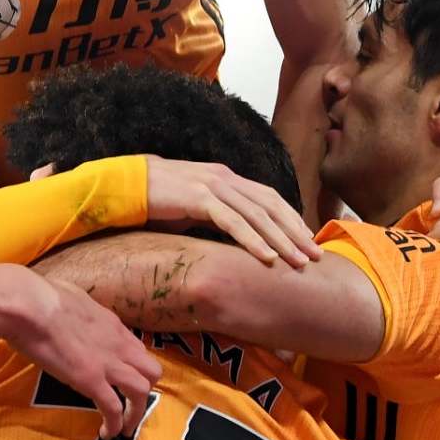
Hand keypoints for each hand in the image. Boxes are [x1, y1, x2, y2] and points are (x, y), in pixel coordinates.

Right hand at [2, 273, 161, 439]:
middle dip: (145, 389)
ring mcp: (107, 363)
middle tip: (128, 403)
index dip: (133, 367)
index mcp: (111, 324)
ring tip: (124, 428)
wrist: (28, 306)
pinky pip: (113, 408)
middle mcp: (117, 344)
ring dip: (136, 413)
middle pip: (152, 371)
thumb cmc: (39, 296)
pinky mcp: (91, 381)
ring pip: (142, 392)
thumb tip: (71, 310)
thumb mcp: (71, 297)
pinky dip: (114, 424)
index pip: (137, 349)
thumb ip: (79, 310)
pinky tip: (106, 434)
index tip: (121, 378)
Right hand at [145, 158, 320, 267]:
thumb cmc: (156, 201)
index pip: (268, 198)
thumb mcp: (193, 208)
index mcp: (226, 178)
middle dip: (295, 231)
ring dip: (281, 240)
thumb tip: (235, 241)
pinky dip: (253, 240)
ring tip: (298, 261)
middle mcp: (225, 178)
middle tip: (314, 256)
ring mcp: (212, 186)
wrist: (124, 185)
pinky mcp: (198, 198)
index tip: (307, 241)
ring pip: (257, 214)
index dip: (290, 219)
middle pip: (271, 205)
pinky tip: (267, 258)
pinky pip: (232, 222)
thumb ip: (217, 217)